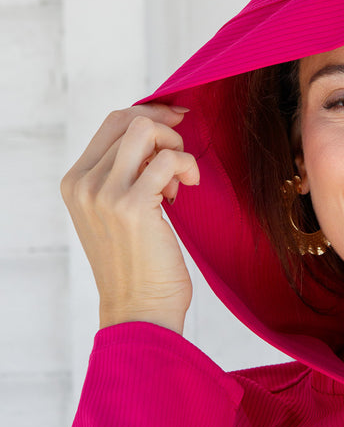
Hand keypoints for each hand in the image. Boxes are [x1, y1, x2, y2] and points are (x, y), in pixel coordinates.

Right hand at [61, 105, 199, 333]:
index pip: (111, 124)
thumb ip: (124, 178)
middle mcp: (84, 184)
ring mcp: (104, 193)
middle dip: (165, 128)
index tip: (176, 122)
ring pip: (145, 131)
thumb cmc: (139, 268)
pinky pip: (168, 159)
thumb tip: (155, 141)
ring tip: (181, 181)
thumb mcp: (117, 216)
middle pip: (127, 120)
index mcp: (75, 183)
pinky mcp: (133, 205)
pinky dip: (186, 167)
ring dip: (175, 147)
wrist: (139, 311)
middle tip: (182, 157)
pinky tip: (186, 191)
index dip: (148, 115)